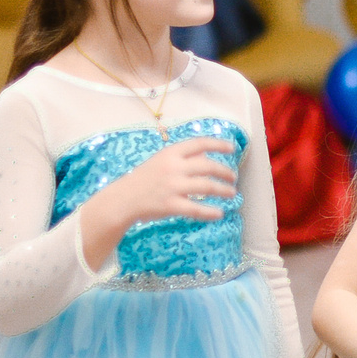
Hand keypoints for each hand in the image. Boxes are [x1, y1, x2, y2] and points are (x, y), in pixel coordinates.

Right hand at [115, 136, 237, 223]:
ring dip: (223, 190)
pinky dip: (210, 212)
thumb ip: (182, 158)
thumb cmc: (143, 179)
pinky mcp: (171, 205)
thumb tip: (207, 156)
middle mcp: (173, 167)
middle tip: (233, 178)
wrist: (123, 199)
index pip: (199, 143)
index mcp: (170, 153)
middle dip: (225, 171)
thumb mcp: (160, 161)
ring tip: (232, 193)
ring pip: (207, 186)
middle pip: (208, 166)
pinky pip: (197, 209)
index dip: (218, 144)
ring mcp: (172, 186)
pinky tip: (220, 213)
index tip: (231, 148)